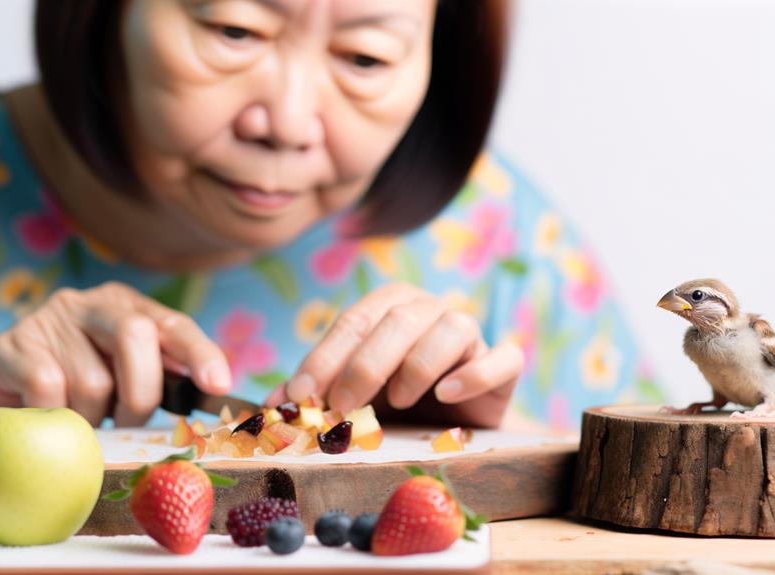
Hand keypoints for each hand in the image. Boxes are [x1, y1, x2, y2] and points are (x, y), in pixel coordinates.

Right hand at [0, 282, 230, 425]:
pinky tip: (47, 416)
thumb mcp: (126, 382)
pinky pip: (49, 388)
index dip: (199, 352)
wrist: (4, 401)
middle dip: (141, 394)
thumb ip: (162, 382)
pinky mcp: (9, 346)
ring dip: (91, 417)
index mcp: (128, 308)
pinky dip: (55, 415)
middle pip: (136, 335)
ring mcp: (47, 320)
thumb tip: (212, 400)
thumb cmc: (78, 395)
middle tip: (126, 422)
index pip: (173, 324)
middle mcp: (90, 304)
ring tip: (78, 420)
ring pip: (92, 379)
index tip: (219, 385)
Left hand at [266, 284, 523, 427]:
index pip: (354, 322)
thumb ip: (315, 395)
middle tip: (343, 408)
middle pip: (399, 320)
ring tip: (397, 401)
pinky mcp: (504, 366)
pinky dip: (476, 374)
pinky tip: (449, 395)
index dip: (326, 357)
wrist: (452, 430)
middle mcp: (429, 311)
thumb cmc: (392, 407)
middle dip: (365, 365)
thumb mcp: (350, 399)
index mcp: (388, 308)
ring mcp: (470, 333)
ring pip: (452, 326)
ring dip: (419, 364)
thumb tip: (270, 407)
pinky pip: (502, 357)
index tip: (303, 395)